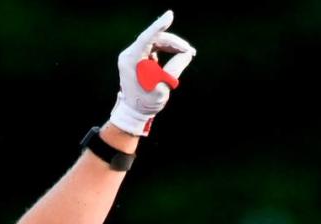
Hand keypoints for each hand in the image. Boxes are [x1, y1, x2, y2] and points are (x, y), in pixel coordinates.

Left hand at [109, 10, 194, 135]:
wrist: (134, 111)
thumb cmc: (146, 103)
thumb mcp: (162, 88)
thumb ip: (174, 69)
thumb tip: (186, 54)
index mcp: (130, 61)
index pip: (146, 38)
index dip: (159, 26)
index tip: (170, 15)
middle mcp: (129, 55)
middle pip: (154, 39)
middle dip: (174, 43)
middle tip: (190, 52)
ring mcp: (133, 55)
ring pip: (156, 42)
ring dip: (173, 46)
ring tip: (188, 54)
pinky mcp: (139, 57)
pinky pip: (155, 47)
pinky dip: (168, 50)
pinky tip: (178, 56)